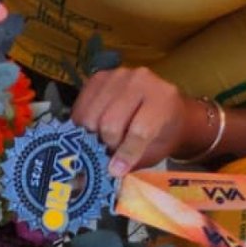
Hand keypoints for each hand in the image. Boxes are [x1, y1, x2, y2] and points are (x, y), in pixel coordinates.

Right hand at [73, 67, 209, 175]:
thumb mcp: (155, 151)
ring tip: (102, 140)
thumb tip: (107, 171)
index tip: (115, 170)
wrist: (164, 107)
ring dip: (92, 134)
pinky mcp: (98, 77)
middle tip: (110, 152)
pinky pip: (80, 106)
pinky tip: (91, 130)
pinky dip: (81, 123)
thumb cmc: (162, 133)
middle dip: (107, 144)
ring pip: (91, 115)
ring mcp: (117, 75)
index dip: (125, 153)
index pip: (139, 130)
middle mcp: (140, 80)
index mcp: (162, 99)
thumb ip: (133, 161)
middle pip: (110, 122)